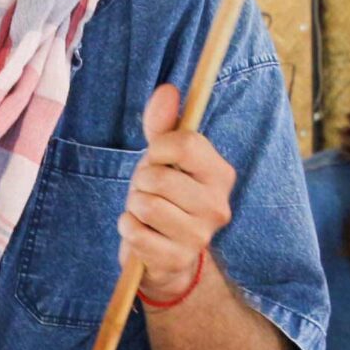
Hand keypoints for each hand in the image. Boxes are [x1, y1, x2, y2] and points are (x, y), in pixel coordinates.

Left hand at [117, 83, 234, 292]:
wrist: (167, 254)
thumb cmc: (166, 197)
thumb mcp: (164, 159)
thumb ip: (163, 124)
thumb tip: (167, 90)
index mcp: (221, 175)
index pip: (184, 144)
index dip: (159, 148)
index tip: (157, 158)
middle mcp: (217, 206)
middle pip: (160, 177)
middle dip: (142, 180)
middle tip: (151, 191)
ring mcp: (199, 236)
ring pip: (145, 204)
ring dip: (134, 205)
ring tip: (146, 211)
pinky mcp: (176, 260)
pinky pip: (134, 233)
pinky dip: (127, 228)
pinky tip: (140, 231)